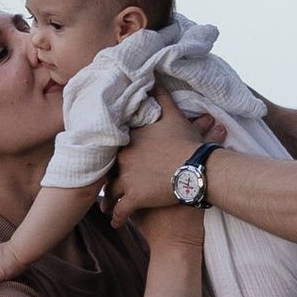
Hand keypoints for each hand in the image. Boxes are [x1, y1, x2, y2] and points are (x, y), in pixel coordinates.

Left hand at [107, 101, 222, 223]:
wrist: (196, 170)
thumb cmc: (187, 143)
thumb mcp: (174, 115)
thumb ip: (162, 95)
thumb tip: (154, 73)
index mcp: (130, 138)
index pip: (112, 143)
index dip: (108, 149)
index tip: (101, 153)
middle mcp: (123, 158)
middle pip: (108, 168)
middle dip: (105, 176)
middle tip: (100, 181)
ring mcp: (126, 179)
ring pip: (110, 191)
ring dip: (108, 200)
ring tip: (106, 207)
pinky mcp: (134, 198)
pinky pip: (120, 211)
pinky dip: (117, 218)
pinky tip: (115, 223)